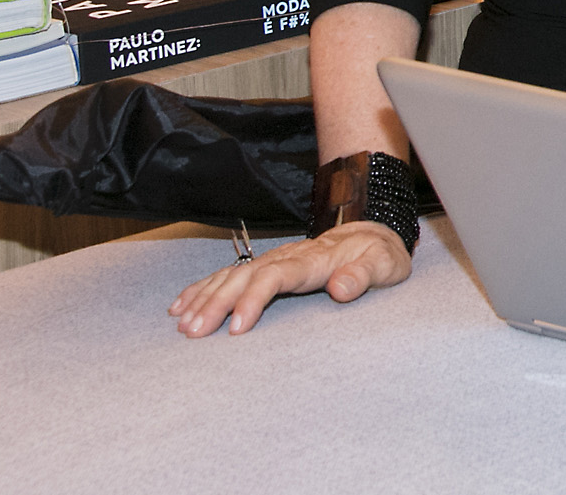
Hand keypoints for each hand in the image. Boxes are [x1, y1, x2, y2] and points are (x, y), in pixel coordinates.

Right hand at [169, 222, 410, 337]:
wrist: (372, 233)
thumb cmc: (378, 255)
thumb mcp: (385, 264)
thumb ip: (364, 275)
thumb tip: (341, 288)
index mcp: (314, 260)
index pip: (275, 276)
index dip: (253, 300)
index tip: (235, 327)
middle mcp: (287, 257)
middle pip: (244, 277)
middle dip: (216, 303)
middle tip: (193, 332)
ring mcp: (274, 259)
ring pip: (231, 275)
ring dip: (204, 298)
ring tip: (182, 325)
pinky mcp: (267, 265)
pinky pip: (228, 274)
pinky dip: (202, 288)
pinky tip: (181, 306)